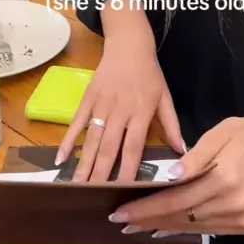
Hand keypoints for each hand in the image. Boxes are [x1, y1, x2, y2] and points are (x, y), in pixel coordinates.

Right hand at [56, 25, 183, 182]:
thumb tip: (182, 152)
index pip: (133, 147)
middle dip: (101, 175)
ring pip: (92, 139)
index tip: (122, 193)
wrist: (129, 45)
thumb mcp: (165, 98)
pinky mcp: (88, 98)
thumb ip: (172, 126)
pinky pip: (76, 123)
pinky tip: (60, 160)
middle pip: (109, 148)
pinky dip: (68, 141)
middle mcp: (120, 111)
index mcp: (141, 112)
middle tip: (93, 198)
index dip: (127, 171)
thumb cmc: (150, 74)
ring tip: (76, 187)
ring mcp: (101, 104)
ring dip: (83, 164)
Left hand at [108, 110, 243, 235]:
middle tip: (120, 222)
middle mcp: (235, 205)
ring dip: (164, 226)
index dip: (147, 207)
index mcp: (225, 179)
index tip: (120, 212)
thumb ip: (192, 160)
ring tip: (137, 226)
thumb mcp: (216, 136)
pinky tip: (165, 226)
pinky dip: (186, 226)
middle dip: (148, 220)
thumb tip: (167, 179)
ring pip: (194, 226)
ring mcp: (243, 219)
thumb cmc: (242, 134)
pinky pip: (209, 229)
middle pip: (183, 216)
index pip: (177, 199)